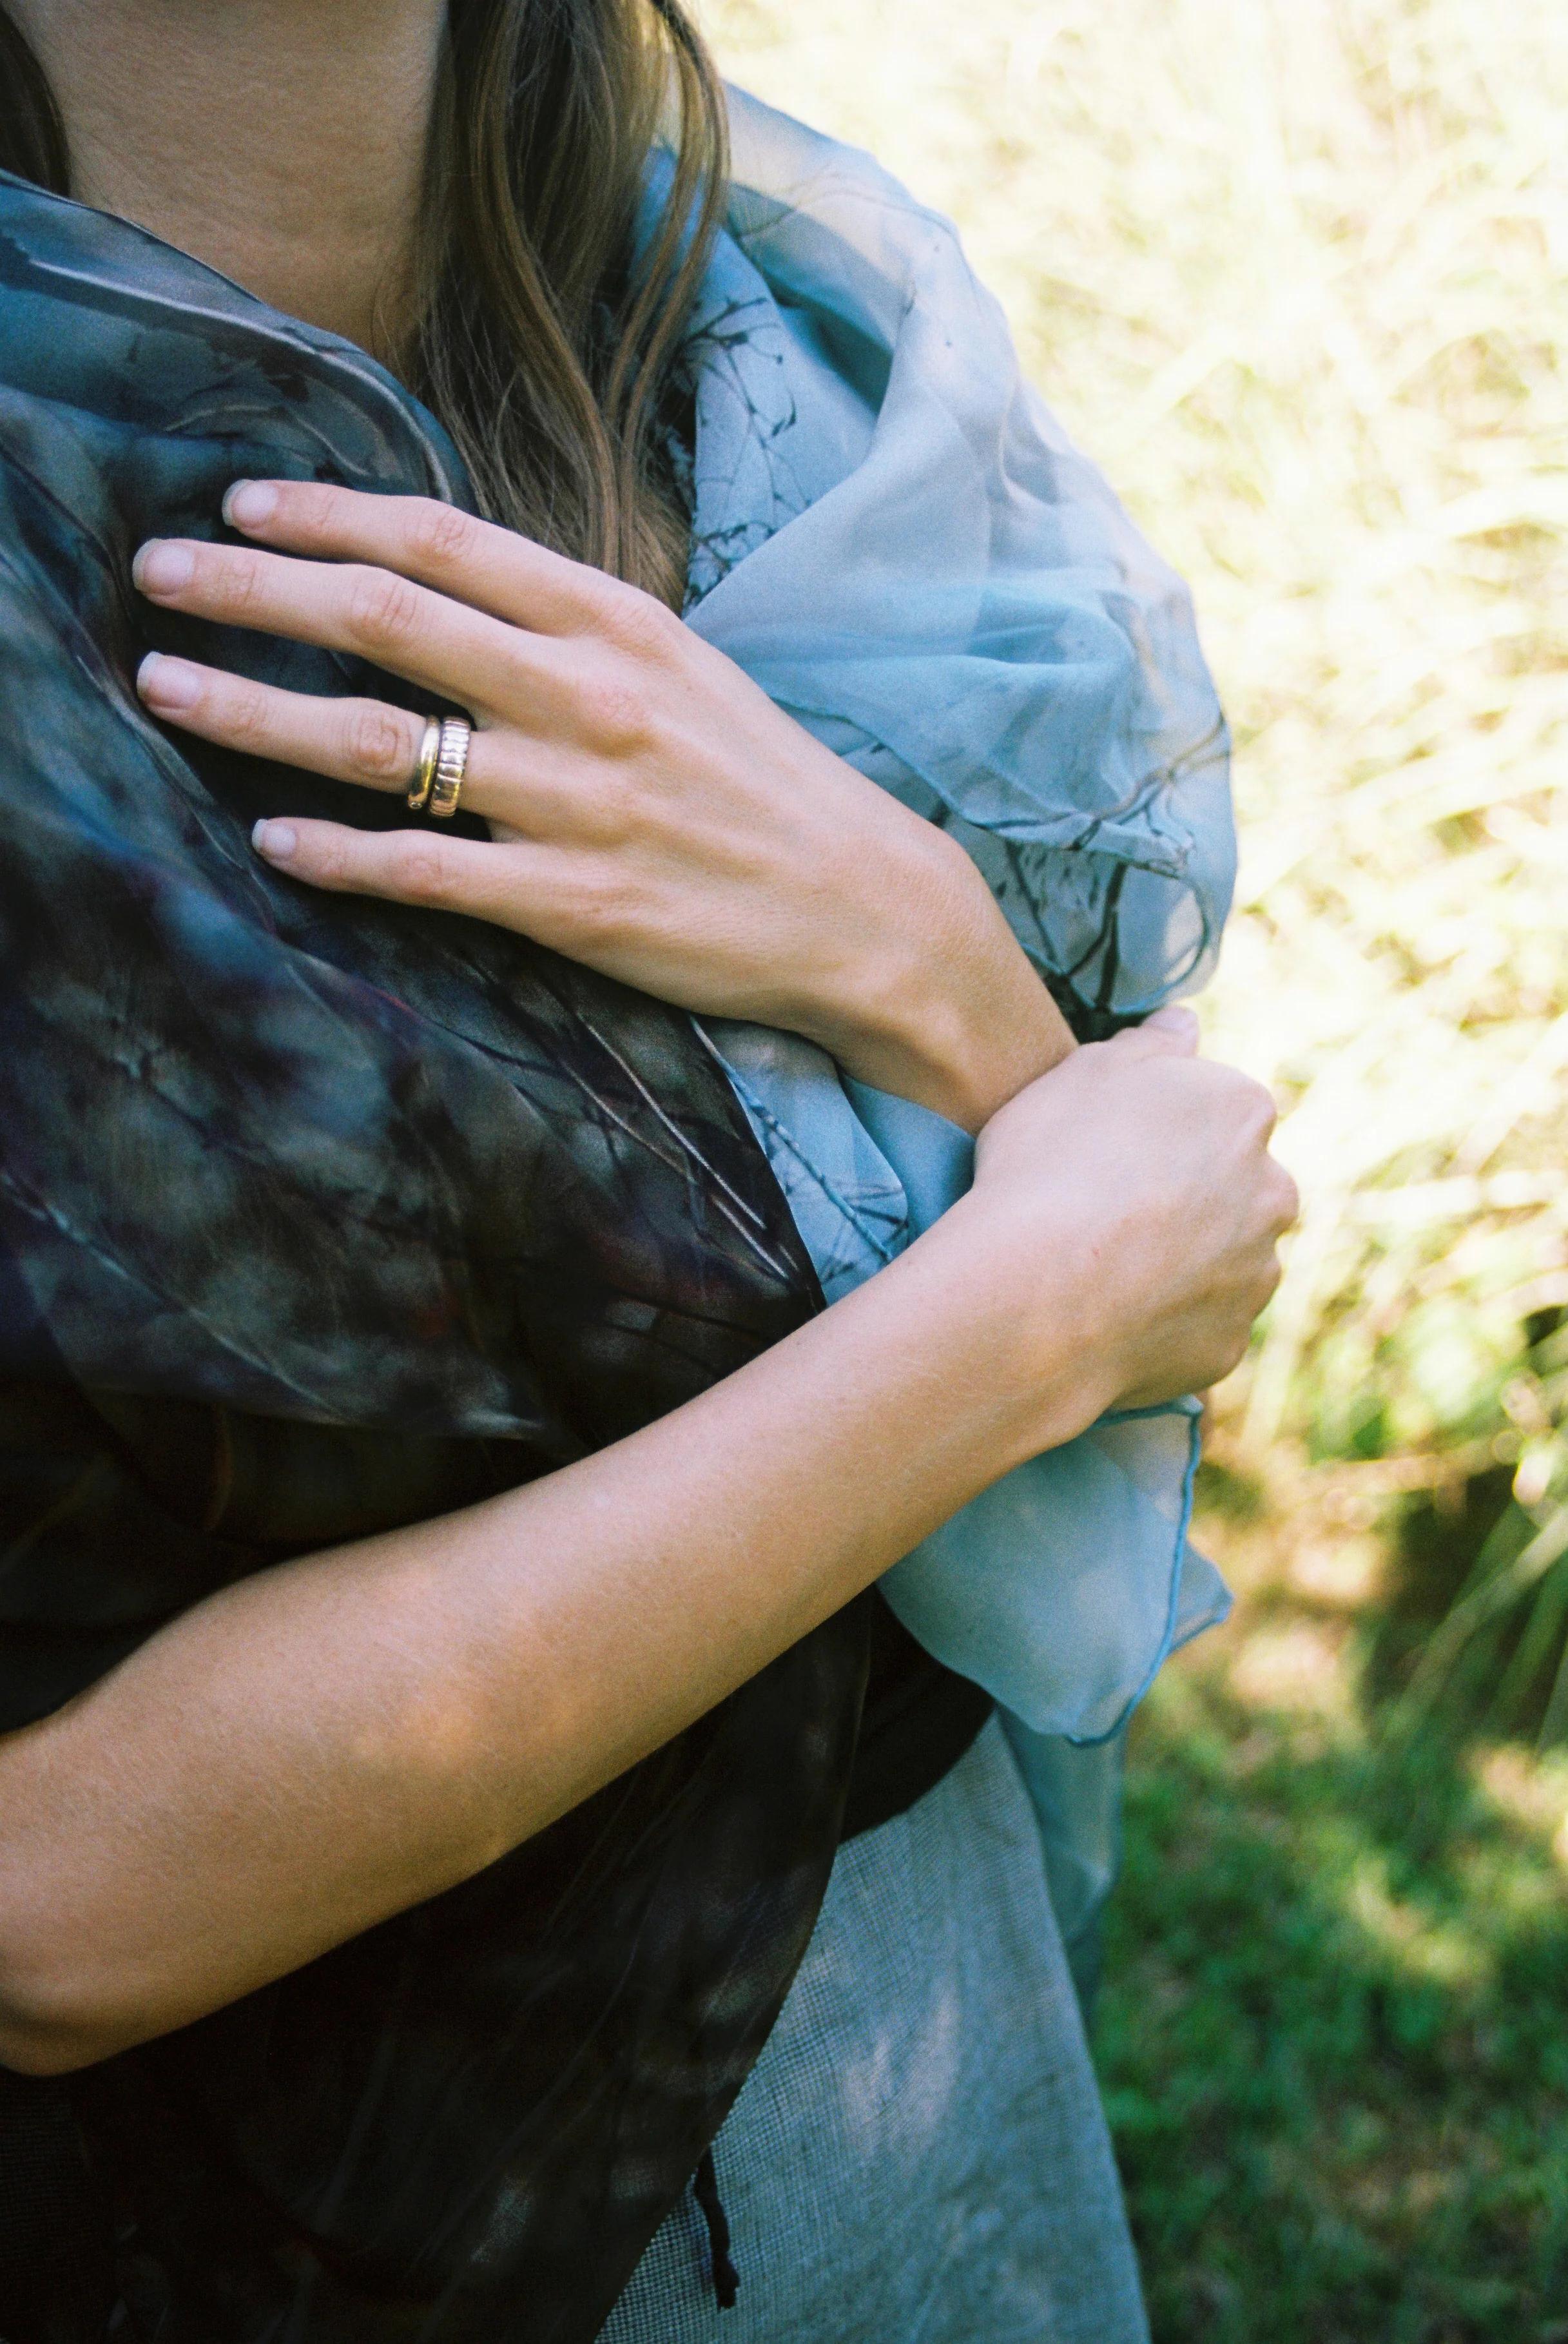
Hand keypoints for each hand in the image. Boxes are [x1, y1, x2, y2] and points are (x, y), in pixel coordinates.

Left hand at [133, 483, 1072, 1128]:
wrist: (872, 909)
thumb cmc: (768, 786)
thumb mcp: (682, 669)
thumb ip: (567, 629)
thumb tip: (448, 592)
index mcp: (615, 624)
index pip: (439, 540)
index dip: (324, 512)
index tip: (239, 503)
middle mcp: (587, 697)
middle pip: (383, 619)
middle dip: (250, 590)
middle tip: (154, 574)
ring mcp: (578, 801)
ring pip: (380, 743)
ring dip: (253, 711)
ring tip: (163, 689)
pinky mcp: (577, 904)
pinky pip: (429, 871)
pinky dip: (337, 855)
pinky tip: (269, 841)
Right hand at [929, 1006, 1296, 1439]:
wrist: (1037, 1291)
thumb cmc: (1051, 1165)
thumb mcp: (1083, 1071)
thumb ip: (1148, 1044)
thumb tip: (1184, 1023)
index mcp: (1242, 1112)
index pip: (1217, 1110)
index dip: (1157, 1131)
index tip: (1108, 1151)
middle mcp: (1271, 1192)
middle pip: (1235, 1188)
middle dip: (1190, 1198)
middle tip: (1107, 1212)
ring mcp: (1255, 1276)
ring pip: (1225, 1262)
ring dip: (1181, 1263)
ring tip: (1101, 1271)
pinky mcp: (1229, 1345)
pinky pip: (1197, 1328)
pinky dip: (1162, 1323)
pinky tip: (1106, 1318)